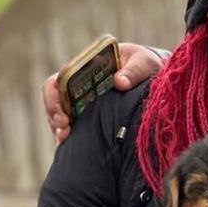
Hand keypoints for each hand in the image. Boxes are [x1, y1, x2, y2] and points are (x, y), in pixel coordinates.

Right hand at [42, 42, 165, 142]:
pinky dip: (70, 138)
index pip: (60, 80)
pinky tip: (68, 145)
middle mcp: (80, 86)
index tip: (62, 109)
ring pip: (61, 116)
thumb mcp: (142, 62)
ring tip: (64, 137)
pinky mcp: (92, 118)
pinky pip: (76, 129)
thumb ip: (133, 70)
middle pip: (56, 100)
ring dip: (59, 127)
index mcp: (86, 68)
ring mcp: (84, 103)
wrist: (153, 75)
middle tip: (64, 127)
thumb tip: (120, 82)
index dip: (56, 95)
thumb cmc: (144, 64)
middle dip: (54, 114)